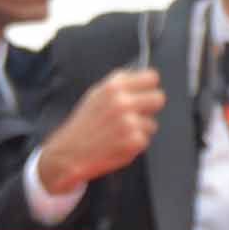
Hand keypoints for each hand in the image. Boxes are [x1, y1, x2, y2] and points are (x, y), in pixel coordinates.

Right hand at [35, 68, 164, 193]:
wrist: (70, 151)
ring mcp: (130, 122)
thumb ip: (120, 86)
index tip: (147, 90)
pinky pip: (146, 139)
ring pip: (152, 122)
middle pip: (158, 98)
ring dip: (140, 128)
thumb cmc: (84, 125)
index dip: (149, 86)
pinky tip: (120, 142)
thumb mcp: (96, 95)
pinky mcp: (135, 140)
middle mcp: (123, 102)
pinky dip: (135, 143)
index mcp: (113, 87)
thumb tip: (142, 78)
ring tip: (120, 131)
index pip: (151, 77)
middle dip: (150, 107)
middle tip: (138, 113)